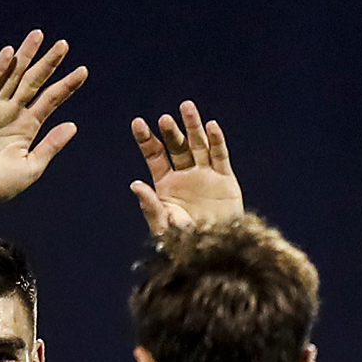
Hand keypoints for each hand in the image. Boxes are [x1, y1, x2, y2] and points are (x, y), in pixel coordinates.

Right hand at [0, 33, 86, 208]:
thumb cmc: (1, 184)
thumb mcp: (33, 166)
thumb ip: (52, 144)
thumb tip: (74, 125)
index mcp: (29, 127)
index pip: (52, 100)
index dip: (67, 85)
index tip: (83, 71)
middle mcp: (14, 113)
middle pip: (35, 82)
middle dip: (49, 63)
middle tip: (64, 44)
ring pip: (14, 76)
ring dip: (26, 56)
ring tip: (39, 36)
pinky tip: (10, 54)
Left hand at [130, 102, 242, 237]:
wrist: (216, 254)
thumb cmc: (186, 244)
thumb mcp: (163, 226)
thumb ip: (150, 206)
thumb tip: (135, 184)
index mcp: (166, 184)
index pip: (154, 155)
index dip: (146, 139)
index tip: (138, 123)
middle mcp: (186, 175)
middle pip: (177, 147)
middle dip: (170, 132)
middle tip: (164, 119)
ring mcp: (206, 176)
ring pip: (198, 145)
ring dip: (193, 126)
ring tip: (187, 107)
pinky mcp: (226, 182)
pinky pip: (220, 157)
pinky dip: (216, 141)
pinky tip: (211, 126)